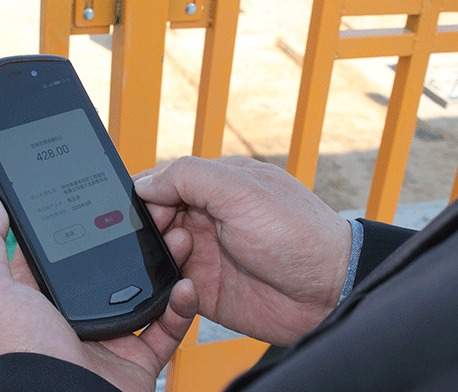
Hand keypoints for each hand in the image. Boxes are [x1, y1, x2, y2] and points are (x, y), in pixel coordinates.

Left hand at [0, 191, 197, 391]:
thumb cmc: (19, 354)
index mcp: (39, 297)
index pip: (63, 249)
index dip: (81, 222)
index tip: (103, 196)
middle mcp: (74, 315)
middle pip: (110, 266)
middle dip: (132, 239)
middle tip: (151, 213)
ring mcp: (108, 335)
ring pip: (144, 289)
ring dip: (163, 264)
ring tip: (176, 238)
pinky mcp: (136, 356)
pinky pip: (167, 326)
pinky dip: (180, 306)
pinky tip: (184, 285)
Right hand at [133, 156, 351, 345]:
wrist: (327, 293)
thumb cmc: (297, 234)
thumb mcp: (241, 189)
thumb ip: (188, 177)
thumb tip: (144, 182)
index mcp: (216, 187)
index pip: (165, 182)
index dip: (147, 193)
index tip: (141, 207)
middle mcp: (208, 218)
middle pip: (156, 217)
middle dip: (150, 225)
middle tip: (168, 231)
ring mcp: (206, 253)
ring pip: (158, 252)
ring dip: (160, 254)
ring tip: (184, 252)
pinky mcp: (205, 289)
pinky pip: (170, 287)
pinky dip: (168, 287)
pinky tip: (186, 286)